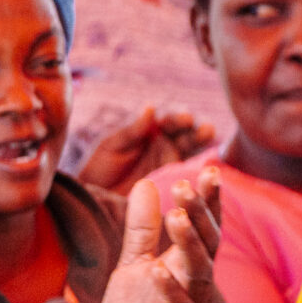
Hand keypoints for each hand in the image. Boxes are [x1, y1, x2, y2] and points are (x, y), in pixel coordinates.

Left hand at [76, 107, 215, 196]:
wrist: (93, 195)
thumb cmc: (100, 166)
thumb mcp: (113, 145)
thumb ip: (132, 130)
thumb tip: (151, 107)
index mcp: (151, 130)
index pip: (170, 120)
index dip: (179, 118)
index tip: (185, 119)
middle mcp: (166, 144)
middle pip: (187, 133)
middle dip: (198, 129)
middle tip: (206, 129)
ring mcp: (172, 162)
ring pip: (193, 150)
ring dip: (202, 142)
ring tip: (208, 136)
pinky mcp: (174, 182)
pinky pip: (188, 174)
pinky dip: (198, 168)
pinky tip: (205, 165)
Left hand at [93, 170, 220, 302]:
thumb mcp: (132, 264)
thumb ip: (142, 228)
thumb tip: (147, 182)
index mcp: (184, 267)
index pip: (204, 228)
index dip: (209, 201)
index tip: (212, 169)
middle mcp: (192, 287)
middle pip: (207, 245)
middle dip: (201, 215)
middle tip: (189, 183)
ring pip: (198, 275)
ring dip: (190, 245)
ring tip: (178, 215)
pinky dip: (169, 291)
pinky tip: (157, 270)